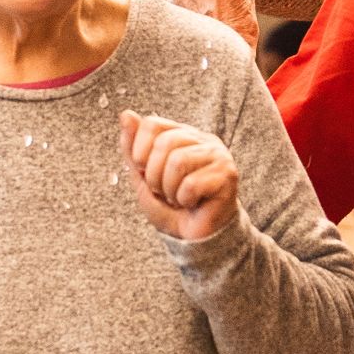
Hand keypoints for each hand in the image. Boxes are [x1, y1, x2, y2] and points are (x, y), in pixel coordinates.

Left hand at [120, 111, 238, 241]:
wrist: (195, 238)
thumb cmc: (171, 207)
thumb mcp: (142, 177)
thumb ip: (132, 148)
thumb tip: (126, 114)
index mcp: (182, 135)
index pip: (152, 124)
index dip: (139, 151)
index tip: (145, 172)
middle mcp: (203, 139)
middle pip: (164, 143)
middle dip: (154, 176)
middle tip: (164, 191)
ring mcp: (218, 155)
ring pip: (178, 161)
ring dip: (169, 189)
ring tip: (177, 197)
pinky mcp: (227, 175)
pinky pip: (191, 184)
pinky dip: (184, 200)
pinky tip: (192, 203)